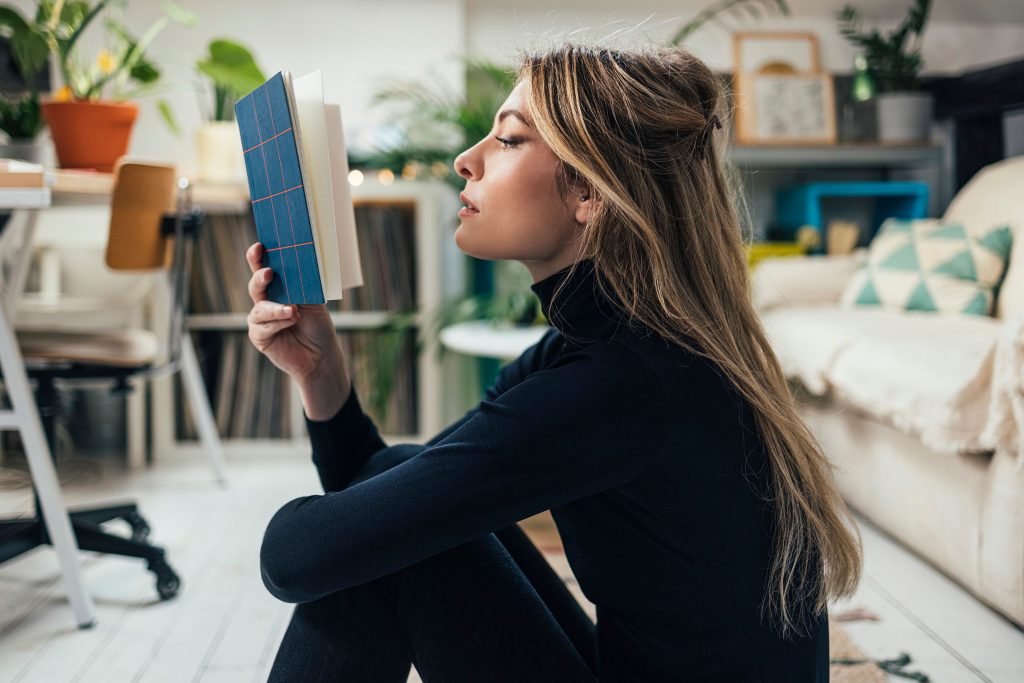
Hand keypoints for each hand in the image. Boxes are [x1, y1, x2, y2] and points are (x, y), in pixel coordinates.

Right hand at [246, 242, 349, 417]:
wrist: (321, 354)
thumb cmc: (317, 325)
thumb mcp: (314, 300)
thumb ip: (304, 284)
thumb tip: (301, 264)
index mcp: (278, 288)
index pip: (265, 268)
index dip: (259, 257)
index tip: (260, 246)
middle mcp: (266, 300)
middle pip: (256, 284)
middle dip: (260, 277)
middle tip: (269, 273)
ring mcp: (261, 319)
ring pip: (260, 308)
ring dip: (276, 309)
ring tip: (293, 311)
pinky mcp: (259, 336)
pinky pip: (262, 326)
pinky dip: (277, 323)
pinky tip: (291, 320)